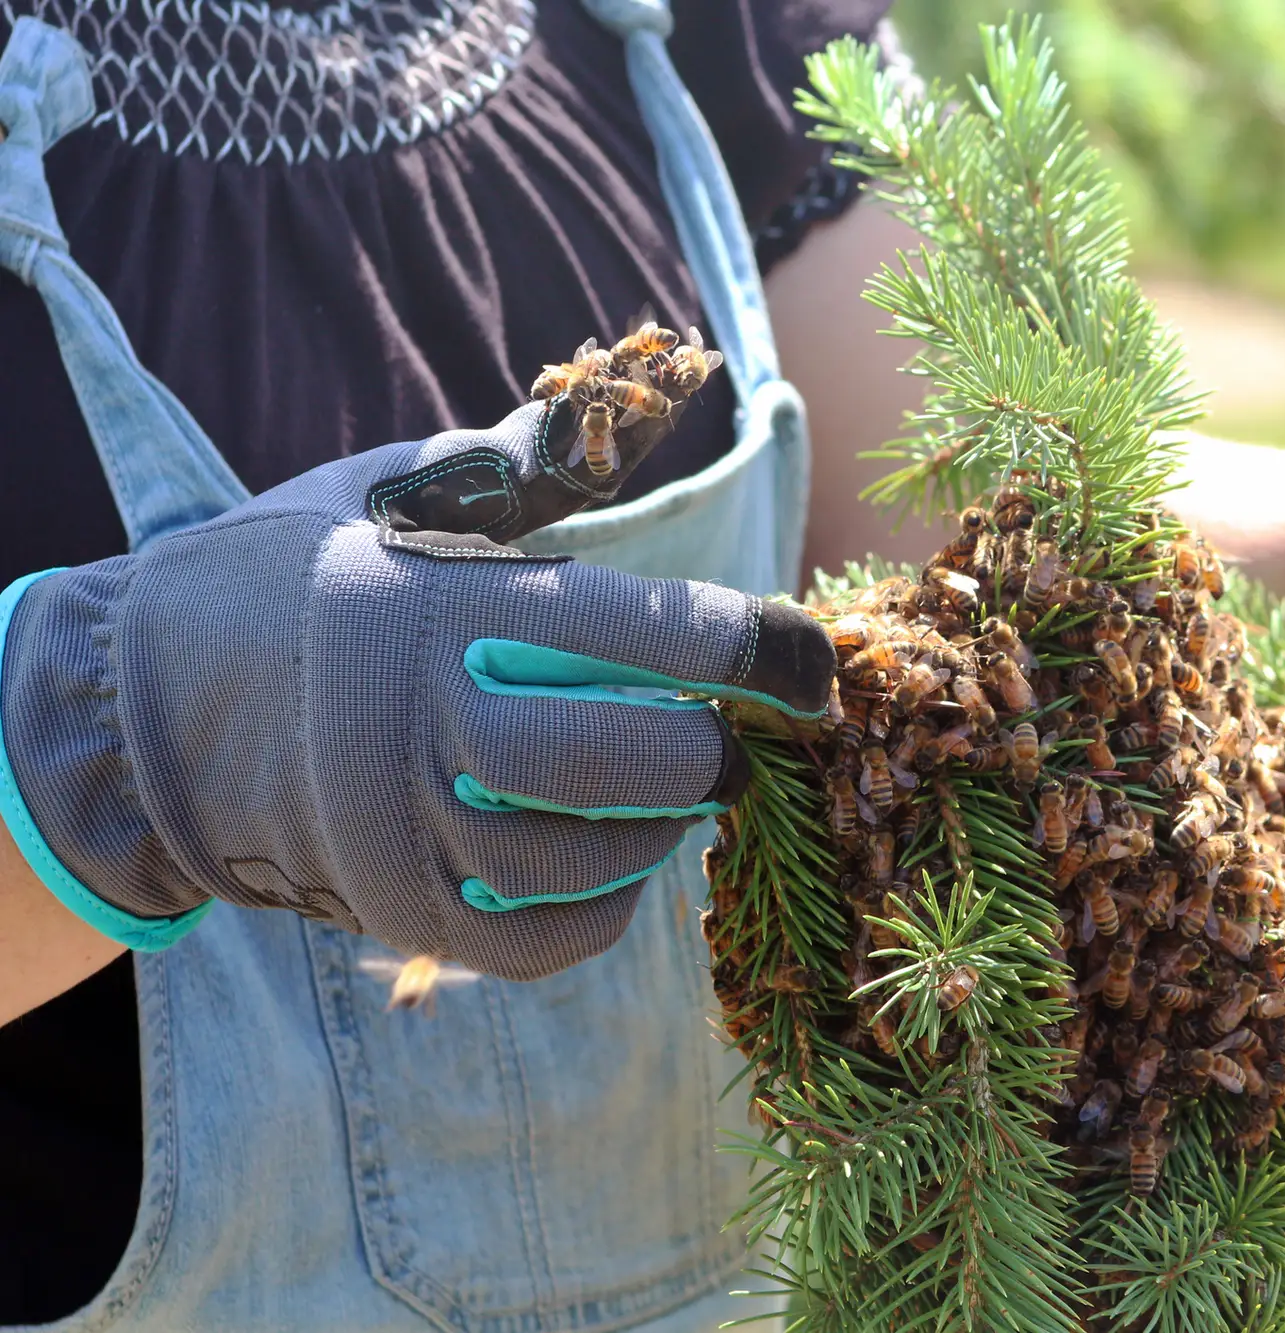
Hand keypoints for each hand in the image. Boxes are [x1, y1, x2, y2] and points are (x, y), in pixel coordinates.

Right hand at [0, 399, 832, 979]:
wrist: (145, 707)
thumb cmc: (294, 579)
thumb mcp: (393, 493)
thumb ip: (522, 466)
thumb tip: (640, 394)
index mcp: (442, 608)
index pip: (652, 633)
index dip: (760, 648)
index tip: (810, 662)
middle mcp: (428, 728)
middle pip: (644, 759)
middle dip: (709, 745)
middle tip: (714, 728)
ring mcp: (411, 835)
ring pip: (607, 854)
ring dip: (661, 820)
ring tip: (655, 782)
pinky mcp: (403, 913)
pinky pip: (554, 935)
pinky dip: (606, 900)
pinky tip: (604, 852)